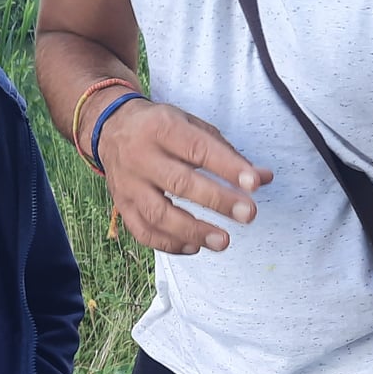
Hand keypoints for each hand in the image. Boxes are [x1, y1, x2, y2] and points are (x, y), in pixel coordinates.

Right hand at [95, 96, 271, 253]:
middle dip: (217, 201)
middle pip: (180, 183)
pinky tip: (194, 247)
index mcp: (161, 128)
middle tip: (247, 215)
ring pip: (159, 214)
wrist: (110, 129)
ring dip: (193, 231)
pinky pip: (143, 231)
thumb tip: (262, 178)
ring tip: (224, 241)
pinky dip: (169, 244)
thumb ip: (227, 152)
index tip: (253, 184)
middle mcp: (141, 156)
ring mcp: (128, 184)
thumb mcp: (192, 126)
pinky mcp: (122, 206)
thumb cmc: (160, 128)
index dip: (227, 167)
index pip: (198, 149)